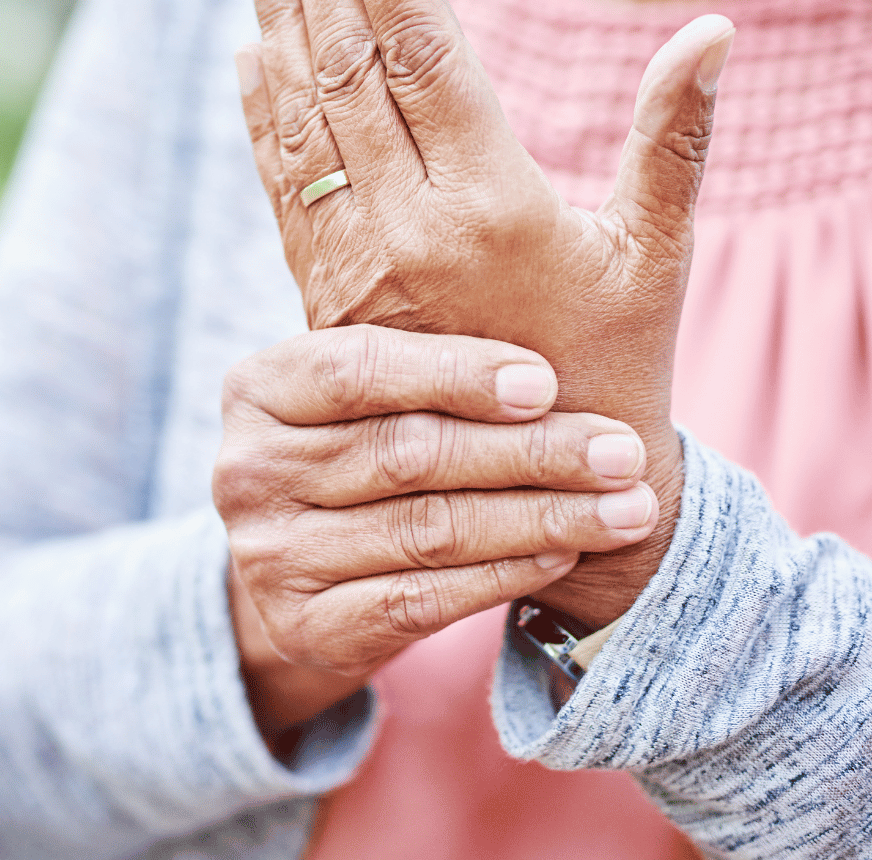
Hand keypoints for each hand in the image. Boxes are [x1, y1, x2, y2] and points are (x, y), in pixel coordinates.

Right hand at [216, 325, 658, 737]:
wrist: (312, 577)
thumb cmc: (372, 448)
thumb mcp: (378, 387)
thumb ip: (434, 336)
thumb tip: (551, 245)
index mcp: (256, 388)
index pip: (355, 369)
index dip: (455, 373)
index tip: (548, 381)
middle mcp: (245, 471)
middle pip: (406, 454)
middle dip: (530, 453)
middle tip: (622, 451)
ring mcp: (268, 556)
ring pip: (428, 531)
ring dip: (542, 518)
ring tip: (626, 506)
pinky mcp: (305, 628)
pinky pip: (423, 599)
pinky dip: (504, 575)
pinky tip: (566, 552)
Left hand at [235, 0, 732, 626]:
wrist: (545, 495)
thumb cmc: (622, 364)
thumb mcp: (656, 253)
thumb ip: (674, 139)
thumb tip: (712, 31)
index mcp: (493, 203)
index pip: (422, 51)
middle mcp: (410, 229)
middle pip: (349, 69)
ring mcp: (358, 268)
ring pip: (307, 122)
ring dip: (278, 25)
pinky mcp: (330, 301)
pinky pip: (287, 190)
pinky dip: (266, 118)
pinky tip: (252, 58)